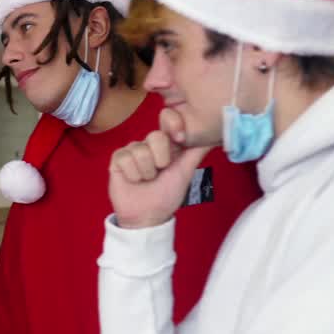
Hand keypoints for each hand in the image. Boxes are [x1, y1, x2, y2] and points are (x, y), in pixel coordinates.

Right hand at [108, 108, 213, 228]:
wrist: (147, 215)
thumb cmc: (167, 194)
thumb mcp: (186, 171)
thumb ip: (197, 151)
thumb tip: (215, 135)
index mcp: (168, 143)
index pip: (168, 118)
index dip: (173, 124)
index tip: (179, 139)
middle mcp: (149, 144)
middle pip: (155, 136)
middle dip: (160, 160)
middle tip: (160, 172)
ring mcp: (132, 150)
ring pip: (139, 149)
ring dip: (146, 171)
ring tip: (146, 180)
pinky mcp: (117, 159)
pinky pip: (124, 157)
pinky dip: (132, 174)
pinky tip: (133, 180)